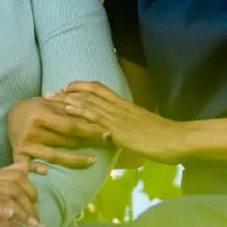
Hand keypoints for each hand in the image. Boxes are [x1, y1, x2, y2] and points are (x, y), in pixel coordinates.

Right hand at [0, 160, 43, 226]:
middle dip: (29, 207)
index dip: (32, 192)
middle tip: (37, 226)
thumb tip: (32, 167)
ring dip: (20, 212)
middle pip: (13, 188)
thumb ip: (8, 178)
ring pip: (2, 196)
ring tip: (31, 226)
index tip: (39, 209)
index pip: (17, 176)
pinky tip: (9, 215)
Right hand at [8, 95, 110, 171]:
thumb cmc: (36, 108)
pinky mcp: (18, 155)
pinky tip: (47, 173)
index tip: (107, 133)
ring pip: (54, 156)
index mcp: (41, 114)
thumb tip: (93, 113)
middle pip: (66, 141)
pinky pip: (29, 166)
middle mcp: (33, 130)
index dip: (90, 130)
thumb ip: (68, 108)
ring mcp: (25, 144)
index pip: (71, 125)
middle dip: (88, 142)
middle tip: (106, 143)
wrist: (11, 115)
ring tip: (93, 160)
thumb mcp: (50, 104)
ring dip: (75, 160)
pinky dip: (36, 169)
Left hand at [58, 81, 181, 164]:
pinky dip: (81, 114)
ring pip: (90, 103)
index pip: (100, 89)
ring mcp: (119, 117)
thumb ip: (131, 126)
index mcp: (126, 105)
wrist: (177, 140)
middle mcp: (119, 107)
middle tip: (49, 93)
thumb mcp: (144, 127)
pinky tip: (68, 112)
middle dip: (68, 93)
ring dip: (68, 101)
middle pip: (90, 94)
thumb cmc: (165, 137)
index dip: (82, 86)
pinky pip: (97, 119)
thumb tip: (120, 131)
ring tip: (51, 99)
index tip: (66, 87)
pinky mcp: (119, 130)